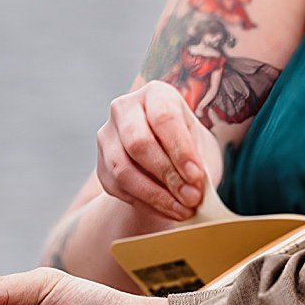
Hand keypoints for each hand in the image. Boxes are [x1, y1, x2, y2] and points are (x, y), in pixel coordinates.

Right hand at [98, 80, 223, 222]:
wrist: (168, 164)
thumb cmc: (190, 150)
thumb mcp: (203, 150)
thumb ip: (200, 165)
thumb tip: (194, 190)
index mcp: (156, 95)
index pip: (164, 118)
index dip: (180, 149)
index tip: (197, 176)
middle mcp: (125, 109)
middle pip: (138, 142)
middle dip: (167, 174)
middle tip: (191, 197)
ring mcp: (108, 137)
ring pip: (123, 169)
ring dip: (155, 195)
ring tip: (182, 209)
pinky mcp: (101, 166)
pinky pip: (119, 189)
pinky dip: (146, 204)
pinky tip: (168, 210)